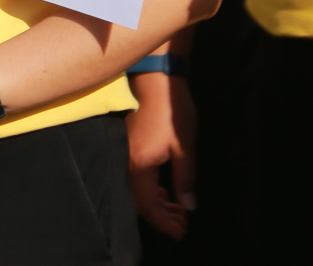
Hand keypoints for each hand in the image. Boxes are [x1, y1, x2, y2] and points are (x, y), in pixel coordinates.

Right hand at [127, 71, 195, 239]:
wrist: (155, 80)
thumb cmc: (171, 111)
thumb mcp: (184, 147)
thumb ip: (185, 179)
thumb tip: (189, 205)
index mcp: (140, 166)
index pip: (149, 206)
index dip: (165, 223)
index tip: (181, 233)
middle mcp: (126, 163)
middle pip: (139, 202)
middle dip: (161, 216)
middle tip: (182, 223)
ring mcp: (124, 153)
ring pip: (136, 189)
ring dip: (156, 202)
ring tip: (176, 208)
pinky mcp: (126, 146)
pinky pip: (134, 177)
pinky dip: (149, 188)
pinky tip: (163, 188)